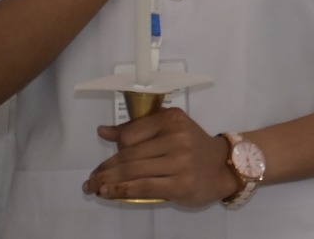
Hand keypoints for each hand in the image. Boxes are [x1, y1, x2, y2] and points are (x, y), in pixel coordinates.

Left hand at [83, 107, 238, 205]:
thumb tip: (103, 131)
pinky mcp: (180, 183)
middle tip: (90, 180)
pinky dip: (121, 191)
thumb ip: (137, 130)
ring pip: (132, 171)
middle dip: (104, 170)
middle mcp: (176, 137)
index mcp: (171, 119)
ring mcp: (179, 161)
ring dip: (107, 182)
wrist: (222, 166)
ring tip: (94, 188)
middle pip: (128, 155)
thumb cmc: (193, 147)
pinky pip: (143, 187)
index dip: (112, 151)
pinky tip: (109, 194)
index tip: (102, 164)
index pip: (130, 134)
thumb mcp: (170, 130)